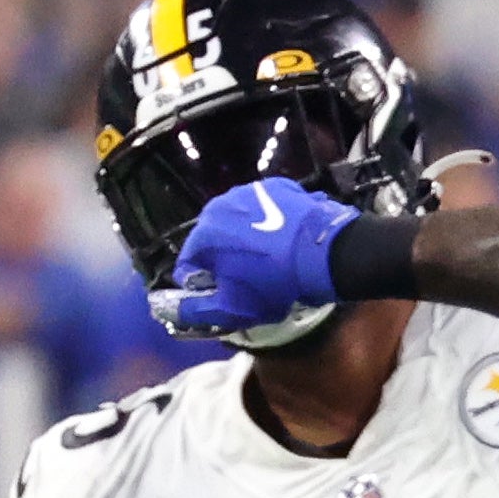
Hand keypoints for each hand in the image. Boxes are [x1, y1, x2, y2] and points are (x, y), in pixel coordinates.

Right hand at [150, 176, 351, 338]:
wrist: (323, 253)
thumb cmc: (274, 284)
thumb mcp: (235, 309)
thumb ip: (198, 311)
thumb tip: (174, 310)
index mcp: (203, 235)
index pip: (190, 264)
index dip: (204, 284)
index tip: (223, 294)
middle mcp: (218, 206)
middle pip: (213, 239)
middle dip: (224, 259)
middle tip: (249, 278)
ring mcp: (248, 192)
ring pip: (237, 221)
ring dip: (245, 238)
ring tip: (270, 257)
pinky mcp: (275, 186)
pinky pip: (265, 207)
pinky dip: (269, 221)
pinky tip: (285, 239)